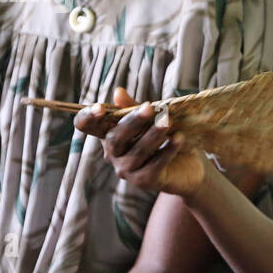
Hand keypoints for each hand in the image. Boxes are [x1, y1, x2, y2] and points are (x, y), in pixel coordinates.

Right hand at [73, 87, 208, 196]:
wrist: (186, 168)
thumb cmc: (163, 139)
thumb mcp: (150, 120)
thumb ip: (134, 107)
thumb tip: (118, 92)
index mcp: (108, 135)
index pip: (86, 126)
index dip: (88, 117)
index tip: (100, 107)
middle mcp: (113, 154)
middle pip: (115, 138)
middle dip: (132, 122)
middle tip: (150, 107)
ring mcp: (126, 170)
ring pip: (137, 152)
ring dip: (153, 135)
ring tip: (168, 121)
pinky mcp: (144, 181)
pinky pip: (155, 165)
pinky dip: (167, 150)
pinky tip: (179, 138)